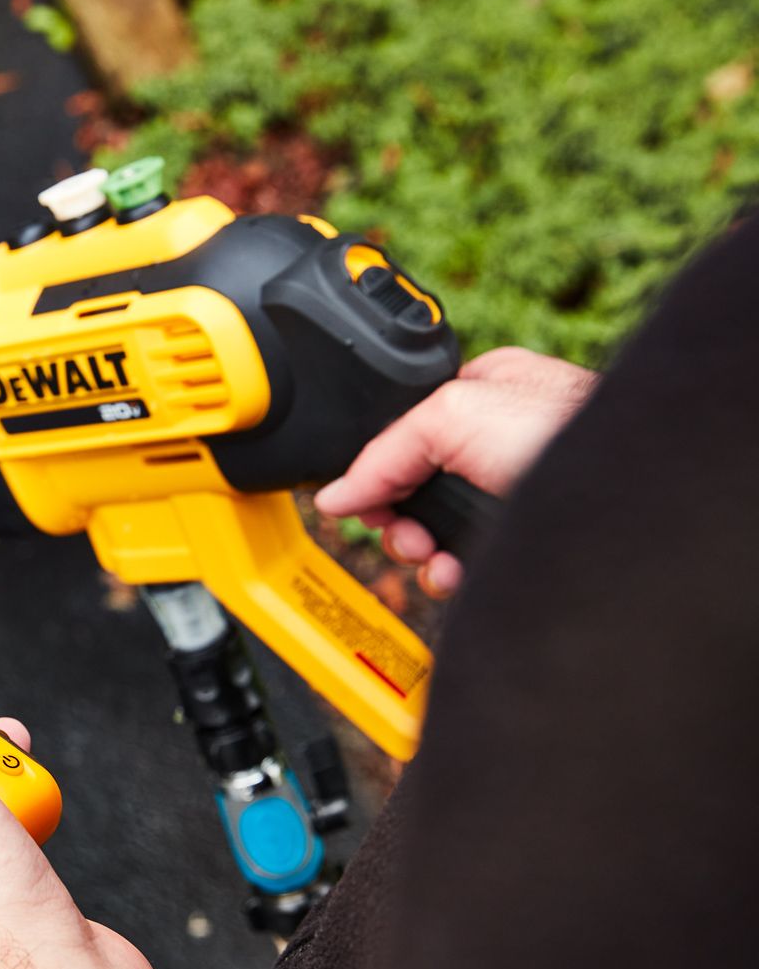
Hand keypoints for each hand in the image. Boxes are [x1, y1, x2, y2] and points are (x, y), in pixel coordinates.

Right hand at [314, 345, 596, 593]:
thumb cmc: (574, 435)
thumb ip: (383, 452)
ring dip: (421, 553)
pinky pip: (467, 565)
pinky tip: (453, 574)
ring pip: (439, 533)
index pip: (407, 432)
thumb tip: (334, 495)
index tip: (364, 498)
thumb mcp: (452, 415)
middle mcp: (500, 443)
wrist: (634, 504)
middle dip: (400, 520)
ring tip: (430, 556)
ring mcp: (513, 496)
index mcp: (487, 392)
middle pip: (417, 490)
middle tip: (403, 531)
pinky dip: (449, 576)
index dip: (379, 470)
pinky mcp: (524, 542)